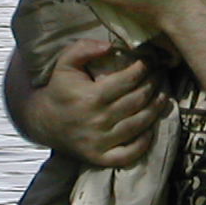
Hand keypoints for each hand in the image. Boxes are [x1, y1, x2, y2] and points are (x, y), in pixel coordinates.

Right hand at [12, 38, 163, 167]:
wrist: (42, 121)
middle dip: (153, 85)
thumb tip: (110, 46)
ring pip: (138, 124)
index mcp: (91, 97)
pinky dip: (144, 142)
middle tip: (160, 75)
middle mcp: (98, 121)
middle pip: (137, 101)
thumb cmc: (59, 89)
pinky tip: (150, 128)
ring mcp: (100, 142)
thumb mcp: (65, 63)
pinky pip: (129, 153)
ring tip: (163, 96)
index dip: (143, 68)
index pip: (128, 81)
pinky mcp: (100, 158)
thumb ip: (84, 48)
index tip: (150, 61)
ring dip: (155, 109)